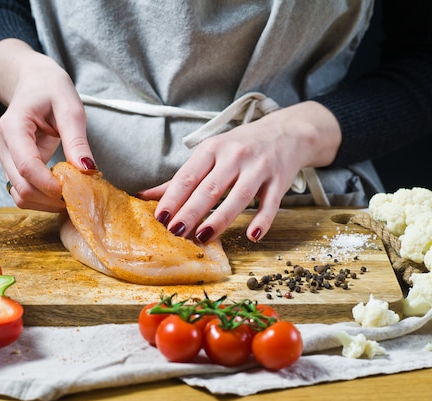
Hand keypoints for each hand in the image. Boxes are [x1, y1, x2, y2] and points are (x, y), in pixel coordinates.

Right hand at [0, 39, 95, 211]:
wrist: (32, 82)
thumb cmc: (51, 89)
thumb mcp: (70, 108)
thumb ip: (77, 140)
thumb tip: (87, 170)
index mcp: (13, 125)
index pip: (27, 165)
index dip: (50, 184)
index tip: (75, 191)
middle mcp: (2, 144)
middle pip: (21, 186)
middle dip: (50, 199)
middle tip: (80, 198)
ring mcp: (3, 157)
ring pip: (19, 195)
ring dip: (46, 203)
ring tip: (72, 195)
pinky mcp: (10, 166)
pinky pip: (23, 191)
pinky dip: (42, 198)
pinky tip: (61, 191)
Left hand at [139, 101, 340, 241]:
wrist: (287, 132)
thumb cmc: (240, 147)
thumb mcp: (210, 154)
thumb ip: (181, 178)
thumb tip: (144, 196)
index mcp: (212, 148)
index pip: (188, 176)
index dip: (173, 197)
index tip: (159, 218)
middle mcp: (235, 156)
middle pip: (210, 187)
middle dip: (191, 210)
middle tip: (175, 232)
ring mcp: (259, 168)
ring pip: (239, 196)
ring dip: (220, 218)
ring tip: (203, 237)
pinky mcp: (279, 180)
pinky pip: (271, 203)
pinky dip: (263, 219)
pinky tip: (252, 235)